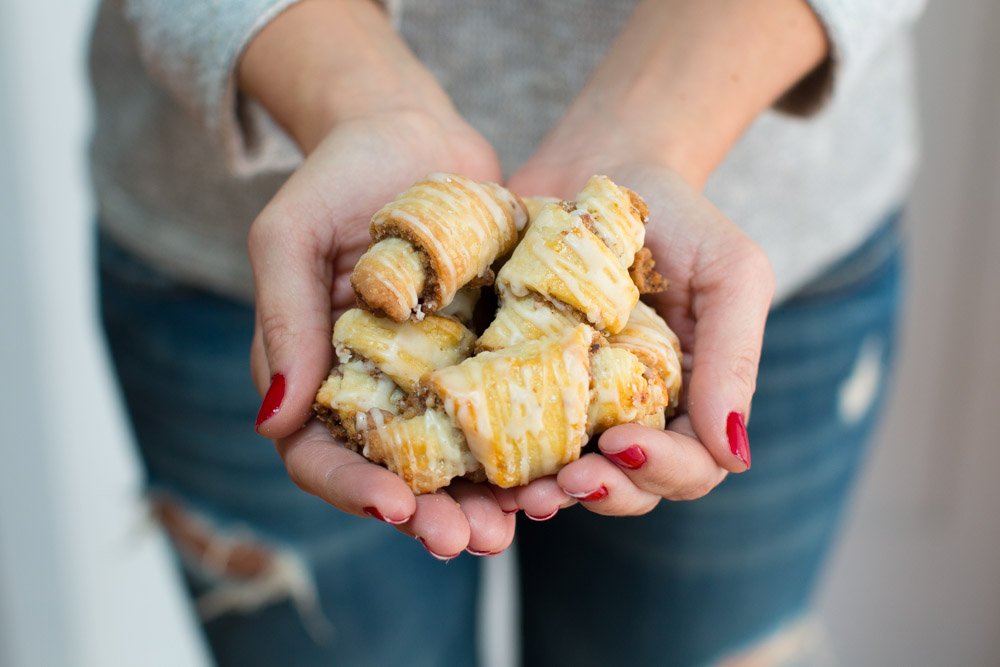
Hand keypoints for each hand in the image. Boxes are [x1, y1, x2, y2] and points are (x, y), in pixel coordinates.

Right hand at [247, 109, 520, 557]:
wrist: (412, 132)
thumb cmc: (337, 175)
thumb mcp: (290, 235)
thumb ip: (283, 320)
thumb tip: (273, 420)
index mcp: (316, 377)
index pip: (318, 454)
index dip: (353, 489)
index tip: (397, 508)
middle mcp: (376, 392)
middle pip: (398, 476)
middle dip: (435, 514)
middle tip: (475, 539)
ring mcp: (436, 379)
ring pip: (462, 458)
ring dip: (494, 496)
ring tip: (534, 513)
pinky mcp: (489, 356)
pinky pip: (511, 409)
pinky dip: (535, 441)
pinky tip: (567, 462)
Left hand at [504, 160, 773, 517]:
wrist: (598, 168)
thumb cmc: (678, 217)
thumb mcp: (731, 273)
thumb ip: (736, 357)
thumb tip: (733, 455)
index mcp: (691, 398)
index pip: (693, 465)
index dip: (664, 469)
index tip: (622, 443)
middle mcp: (633, 413)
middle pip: (631, 485)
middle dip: (605, 491)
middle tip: (569, 482)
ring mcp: (575, 402)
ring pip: (570, 476)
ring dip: (551, 493)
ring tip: (524, 491)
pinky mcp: (519, 381)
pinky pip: (512, 434)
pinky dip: (502, 461)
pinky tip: (485, 467)